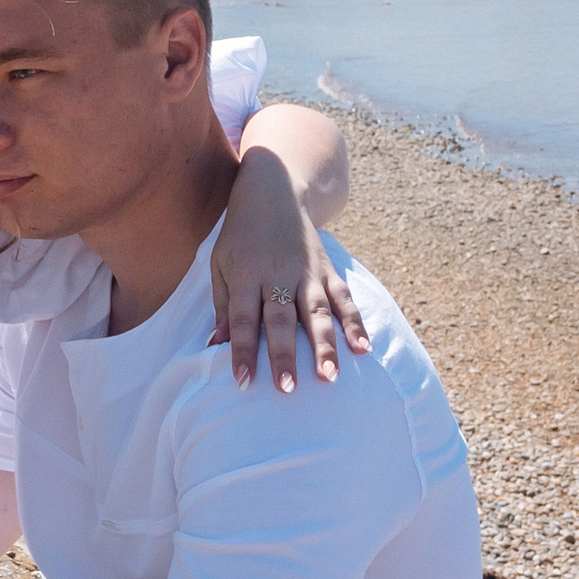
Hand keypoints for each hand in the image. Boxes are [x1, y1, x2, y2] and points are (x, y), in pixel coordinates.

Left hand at [209, 148, 368, 390]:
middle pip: (281, 320)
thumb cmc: (239, 234)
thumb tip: (216, 344)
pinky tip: (362, 348)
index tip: (243, 382)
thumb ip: (222, 305)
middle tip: (287, 388)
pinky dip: (354, 323)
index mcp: (246, 275)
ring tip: (329, 376)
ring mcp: (307, 272)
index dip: (242, 351)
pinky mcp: (327, 269)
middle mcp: (278, 274)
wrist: (273, 190)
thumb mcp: (219, 263)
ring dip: (324, 346)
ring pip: (317, 313)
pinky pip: (343, 298)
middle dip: (284, 356)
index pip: (242, 319)